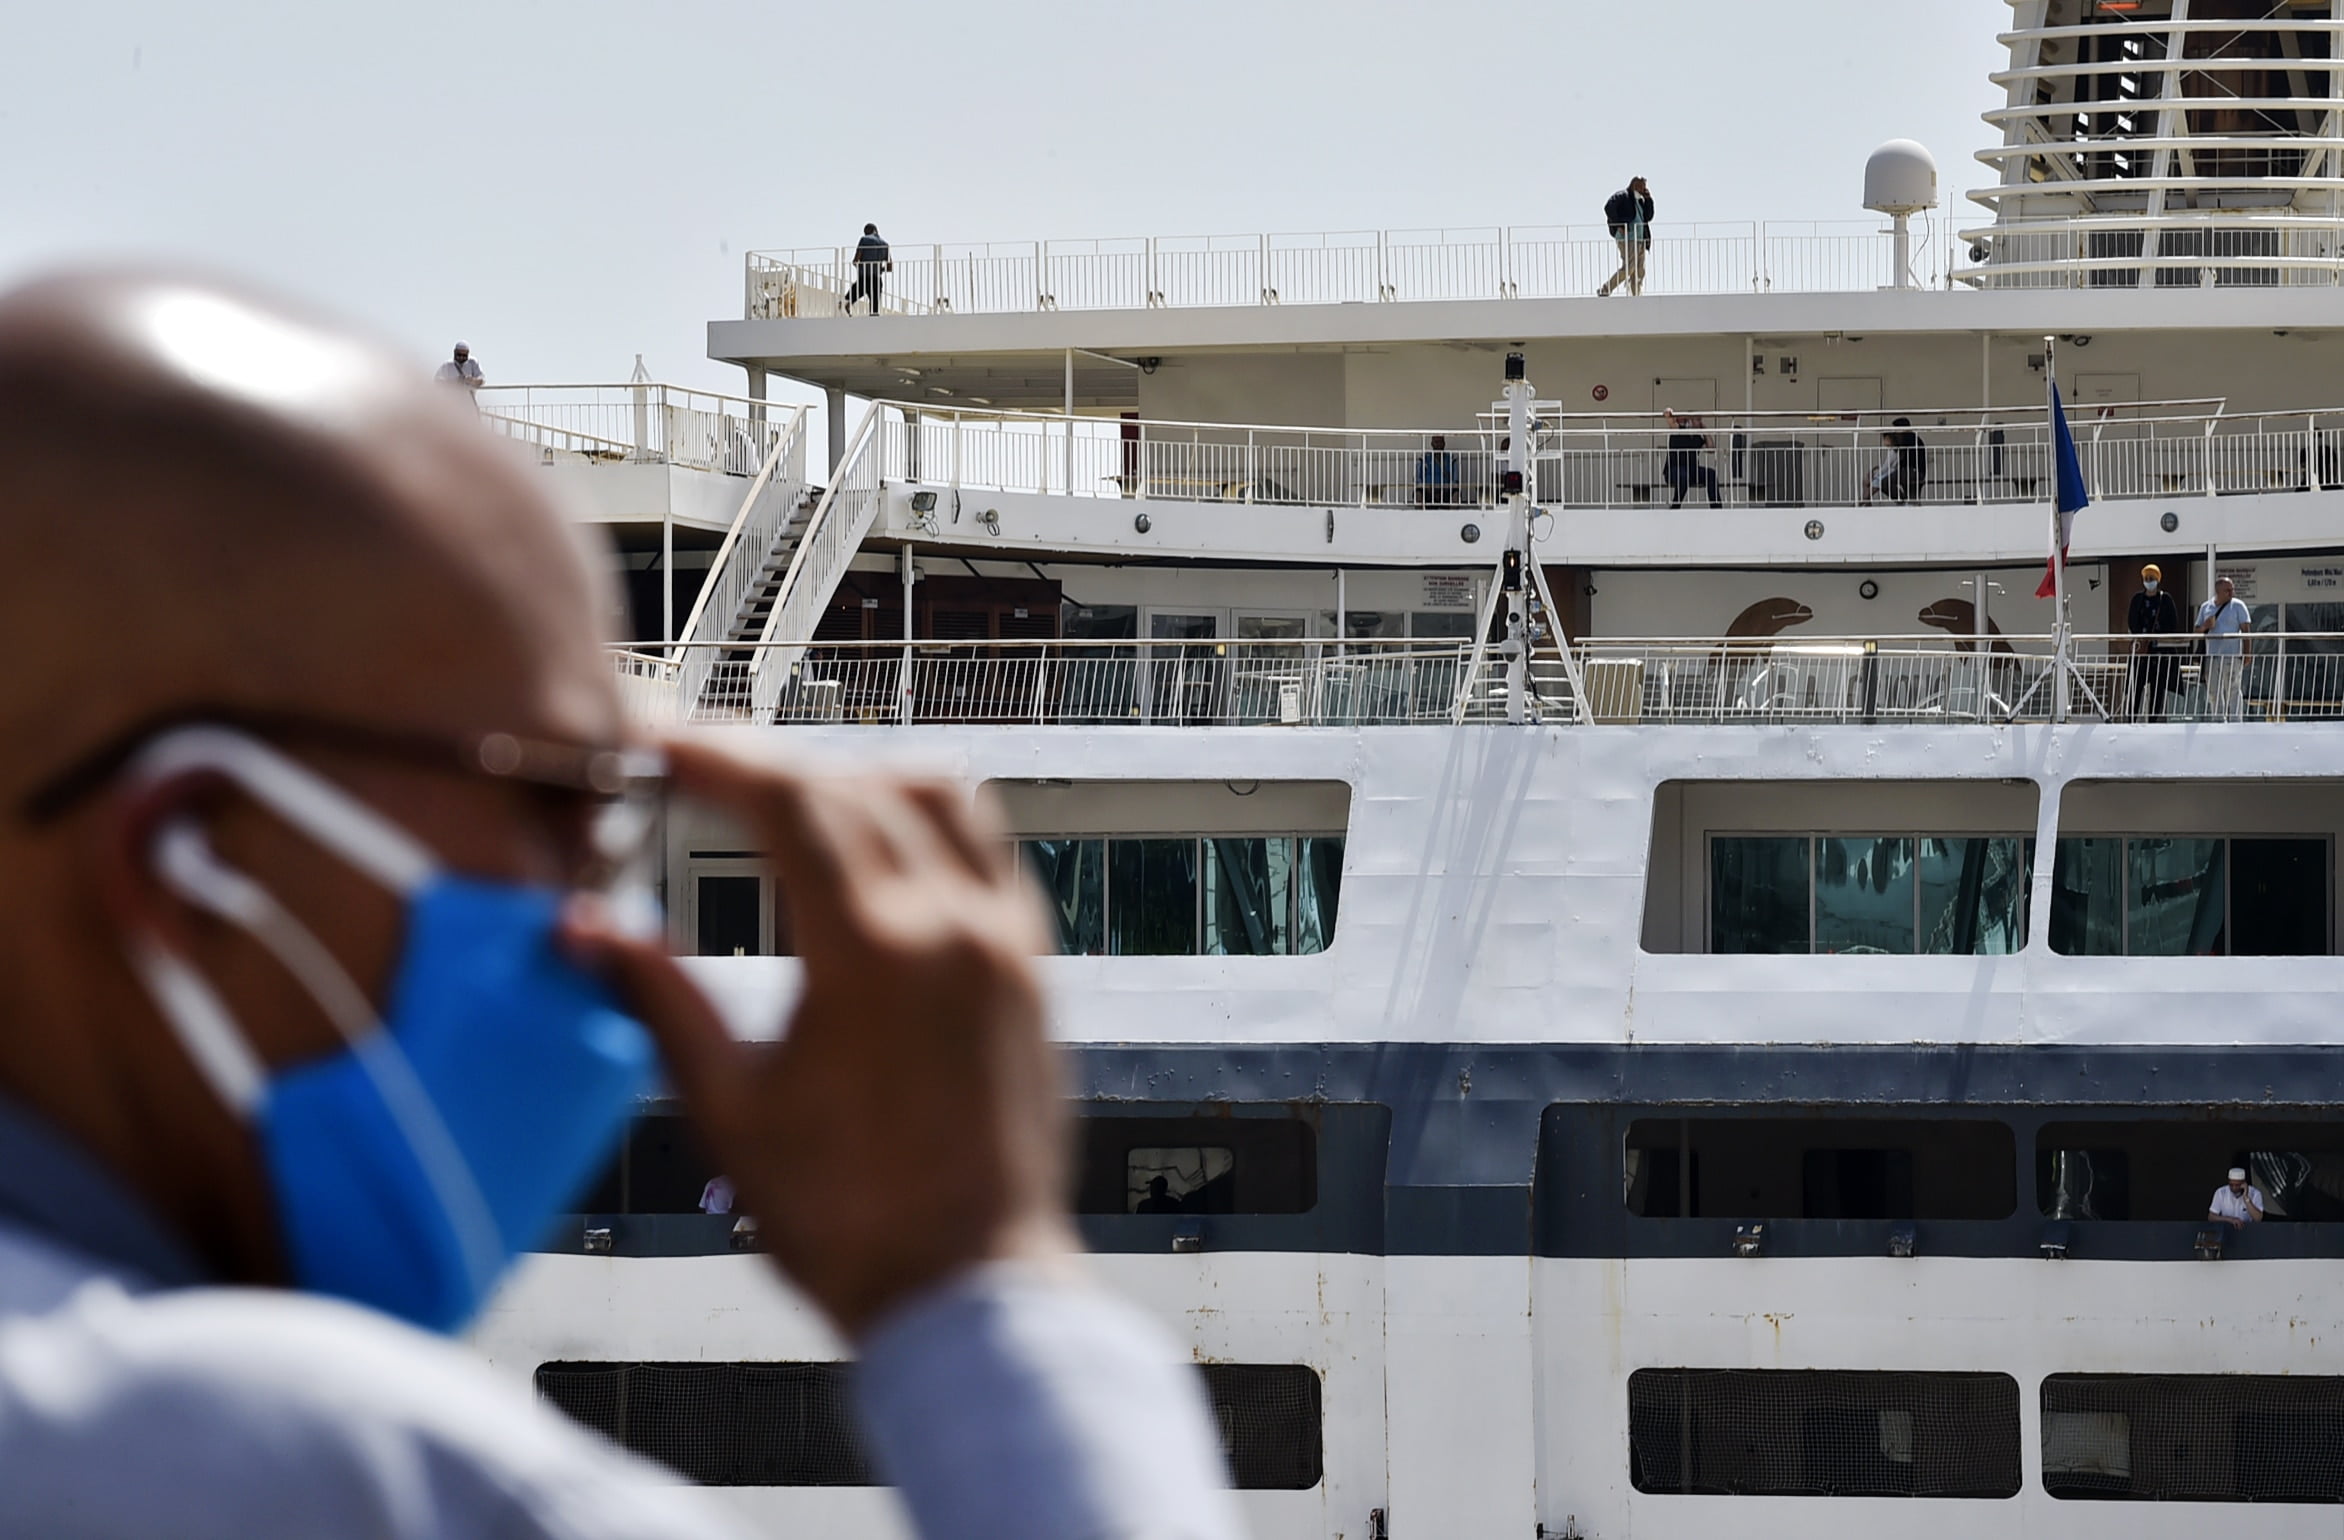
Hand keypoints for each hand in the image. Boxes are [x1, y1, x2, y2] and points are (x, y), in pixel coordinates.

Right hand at [566, 737, 1077, 1338]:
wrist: (968, 1290)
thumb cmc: (850, 1223)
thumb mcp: (728, 1110)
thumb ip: (659, 1003)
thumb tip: (586, 930)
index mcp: (875, 956)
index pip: (790, 799)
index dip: (715, 757)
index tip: (662, 746)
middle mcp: (955, 928)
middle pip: (854, 783)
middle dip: (769, 767)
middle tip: (700, 777)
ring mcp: (1007, 943)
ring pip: (940, 794)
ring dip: (859, 780)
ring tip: (788, 807)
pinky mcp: (1034, 968)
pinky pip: (988, 850)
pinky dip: (927, 825)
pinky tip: (874, 857)